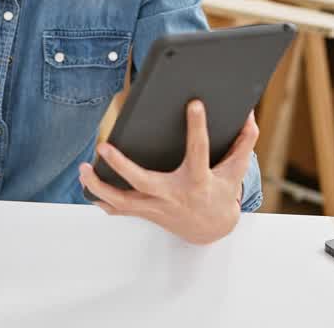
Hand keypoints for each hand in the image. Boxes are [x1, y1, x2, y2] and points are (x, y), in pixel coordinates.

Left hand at [79, 100, 258, 244]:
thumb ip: (243, 144)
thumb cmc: (220, 195)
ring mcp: (156, 207)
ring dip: (99, 187)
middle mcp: (173, 195)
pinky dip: (101, 200)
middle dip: (121, 165)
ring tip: (83, 169)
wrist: (211, 230)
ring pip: (122, 201)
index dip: (198, 127)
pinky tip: (88, 187)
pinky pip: (118, 210)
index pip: (199, 150)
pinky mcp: (145, 213)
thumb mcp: (235, 171)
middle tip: (103, 147)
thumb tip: (250, 117)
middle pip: (143, 183)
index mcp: (197, 180)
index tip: (194, 104)